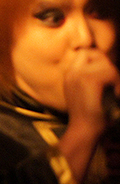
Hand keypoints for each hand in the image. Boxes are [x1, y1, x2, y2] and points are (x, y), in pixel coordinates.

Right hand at [60, 48, 119, 182]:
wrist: (84, 131)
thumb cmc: (91, 116)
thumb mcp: (88, 93)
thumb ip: (93, 78)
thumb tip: (108, 63)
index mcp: (69, 75)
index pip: (84, 53)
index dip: (98, 59)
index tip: (107, 75)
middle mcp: (71, 73)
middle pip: (95, 53)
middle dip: (108, 65)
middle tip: (113, 82)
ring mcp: (78, 75)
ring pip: (105, 62)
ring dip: (115, 75)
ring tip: (115, 89)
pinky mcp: (88, 80)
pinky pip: (109, 71)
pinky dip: (117, 82)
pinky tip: (116, 93)